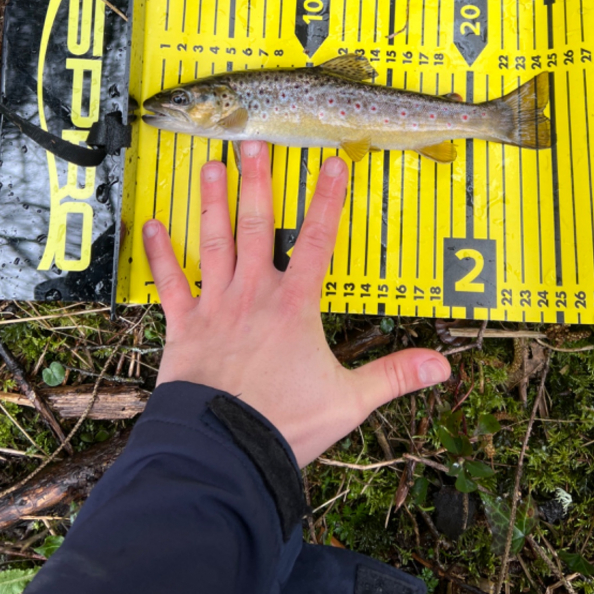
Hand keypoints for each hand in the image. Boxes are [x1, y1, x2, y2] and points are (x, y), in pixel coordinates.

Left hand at [142, 141, 450, 466]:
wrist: (223, 451)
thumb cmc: (284, 424)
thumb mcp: (349, 401)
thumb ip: (394, 376)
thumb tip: (442, 367)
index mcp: (294, 306)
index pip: (316, 241)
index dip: (327, 200)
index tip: (332, 163)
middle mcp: (254, 294)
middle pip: (256, 226)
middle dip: (257, 181)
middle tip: (253, 142)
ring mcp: (216, 306)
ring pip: (214, 242)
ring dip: (212, 202)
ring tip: (211, 165)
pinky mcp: (185, 326)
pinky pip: (170, 283)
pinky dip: (160, 255)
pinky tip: (150, 226)